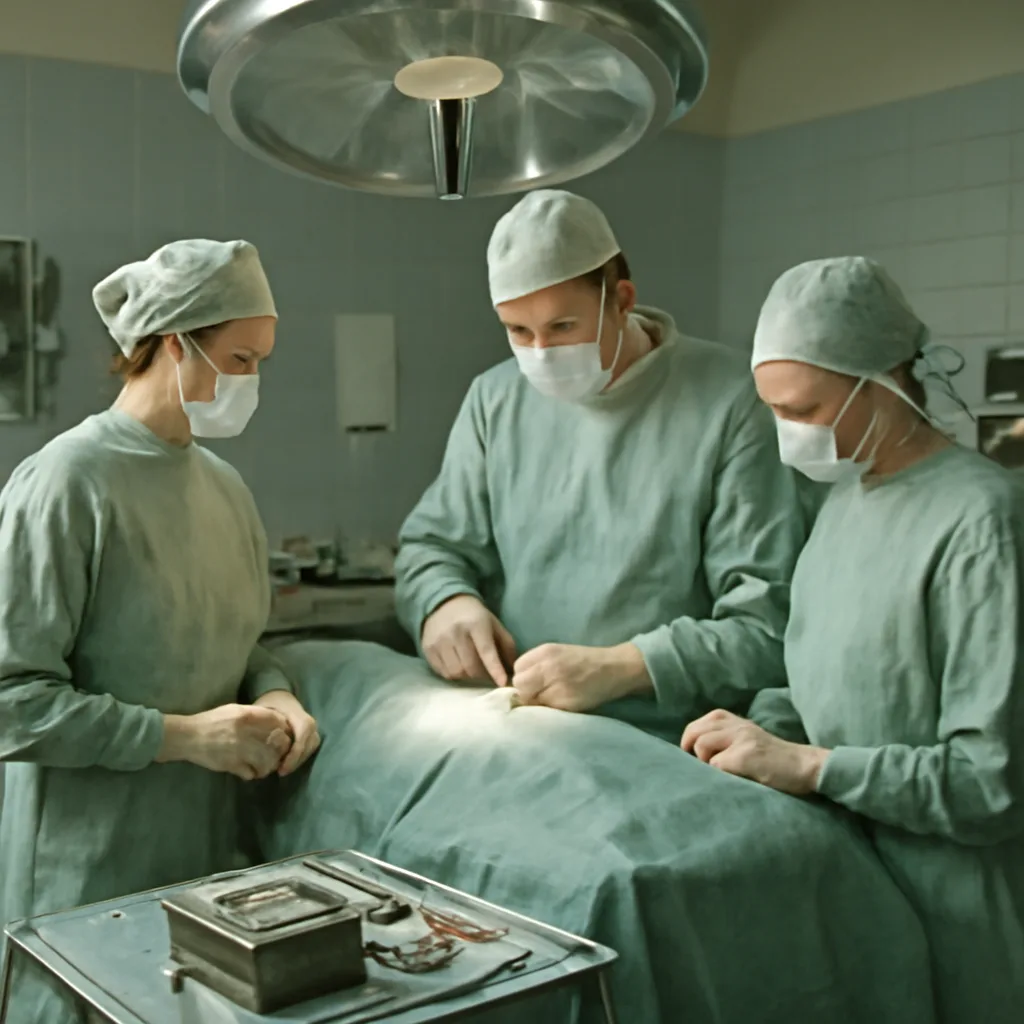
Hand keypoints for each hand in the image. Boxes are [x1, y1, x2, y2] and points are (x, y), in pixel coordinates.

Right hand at [159, 704, 292, 780]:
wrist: (187, 737)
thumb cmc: (212, 721)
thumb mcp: (234, 710)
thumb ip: (254, 714)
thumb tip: (275, 721)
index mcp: (247, 715)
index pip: (277, 722)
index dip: (283, 729)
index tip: (282, 734)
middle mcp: (245, 731)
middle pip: (276, 743)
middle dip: (280, 749)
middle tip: (277, 753)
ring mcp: (239, 749)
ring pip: (268, 761)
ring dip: (269, 765)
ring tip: (265, 765)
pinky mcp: (231, 765)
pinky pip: (252, 773)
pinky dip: (254, 774)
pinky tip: (251, 771)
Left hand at [254, 690, 320, 775]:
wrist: (280, 697)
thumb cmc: (269, 704)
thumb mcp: (262, 710)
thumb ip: (260, 725)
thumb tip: (252, 745)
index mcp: (297, 712)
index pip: (303, 732)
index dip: (295, 751)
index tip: (282, 767)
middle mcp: (309, 720)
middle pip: (310, 743)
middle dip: (297, 759)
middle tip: (282, 772)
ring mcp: (311, 727)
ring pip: (312, 746)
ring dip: (300, 760)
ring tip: (284, 769)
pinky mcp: (311, 733)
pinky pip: (310, 747)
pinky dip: (301, 757)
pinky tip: (288, 763)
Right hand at [421, 595, 516, 686]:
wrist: (444, 604)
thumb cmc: (475, 617)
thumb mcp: (494, 625)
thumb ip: (506, 646)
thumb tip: (513, 672)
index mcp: (476, 624)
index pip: (486, 651)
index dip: (495, 669)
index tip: (502, 683)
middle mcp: (455, 632)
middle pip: (471, 667)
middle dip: (482, 676)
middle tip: (487, 675)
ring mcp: (439, 641)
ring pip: (456, 673)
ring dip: (468, 677)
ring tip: (473, 670)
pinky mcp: (428, 649)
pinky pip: (444, 673)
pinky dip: (454, 675)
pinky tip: (459, 666)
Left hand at [511, 642, 648, 712]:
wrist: (615, 668)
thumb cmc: (586, 660)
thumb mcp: (559, 653)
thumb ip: (538, 664)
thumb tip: (519, 682)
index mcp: (545, 651)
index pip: (518, 667)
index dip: (524, 676)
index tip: (534, 681)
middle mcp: (548, 667)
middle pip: (519, 684)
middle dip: (526, 690)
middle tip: (540, 693)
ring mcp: (556, 685)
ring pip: (529, 700)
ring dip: (536, 702)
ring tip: (551, 699)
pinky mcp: (565, 703)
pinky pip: (545, 710)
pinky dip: (548, 709)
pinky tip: (560, 704)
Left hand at [681, 709, 826, 796]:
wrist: (805, 767)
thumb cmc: (775, 761)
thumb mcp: (748, 741)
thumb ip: (726, 740)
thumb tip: (694, 754)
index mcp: (735, 720)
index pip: (698, 724)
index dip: (690, 741)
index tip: (693, 757)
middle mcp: (737, 724)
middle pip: (694, 731)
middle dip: (689, 750)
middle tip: (698, 767)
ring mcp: (741, 738)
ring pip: (702, 745)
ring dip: (705, 763)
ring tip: (720, 774)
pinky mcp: (746, 755)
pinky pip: (716, 765)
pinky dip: (719, 776)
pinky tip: (733, 781)